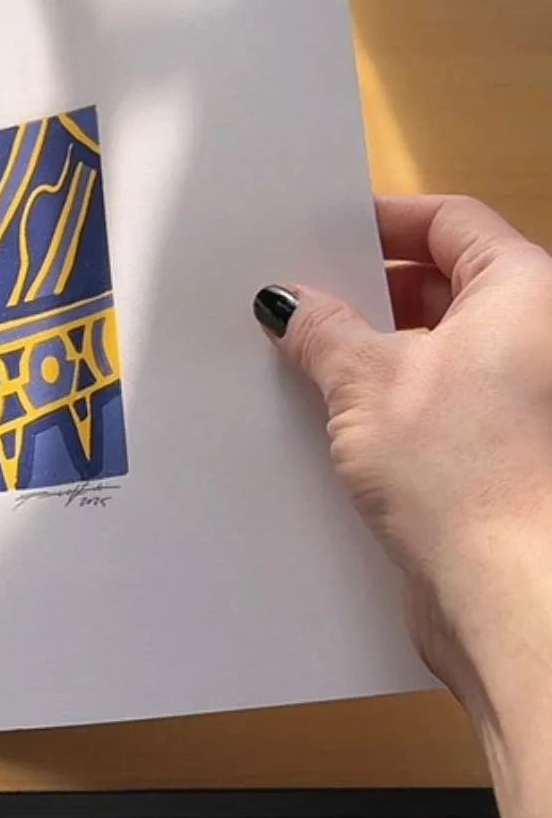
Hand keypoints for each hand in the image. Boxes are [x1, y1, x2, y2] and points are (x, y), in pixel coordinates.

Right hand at [253, 195, 551, 727]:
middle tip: (307, 306)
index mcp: (528, 291)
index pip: (452, 221)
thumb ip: (324, 330)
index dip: (385, 221)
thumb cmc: (463, 476)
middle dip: (375, 293)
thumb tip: (291, 302)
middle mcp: (543, 338)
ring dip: (383, 353)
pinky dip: (403, 402)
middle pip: (452, 284)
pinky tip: (345, 423)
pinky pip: (451, 403)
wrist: (513, 596)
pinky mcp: (514, 453)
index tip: (328, 233)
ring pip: (447, 349)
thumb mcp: (366, 383)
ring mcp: (533, 399)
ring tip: (312, 367)